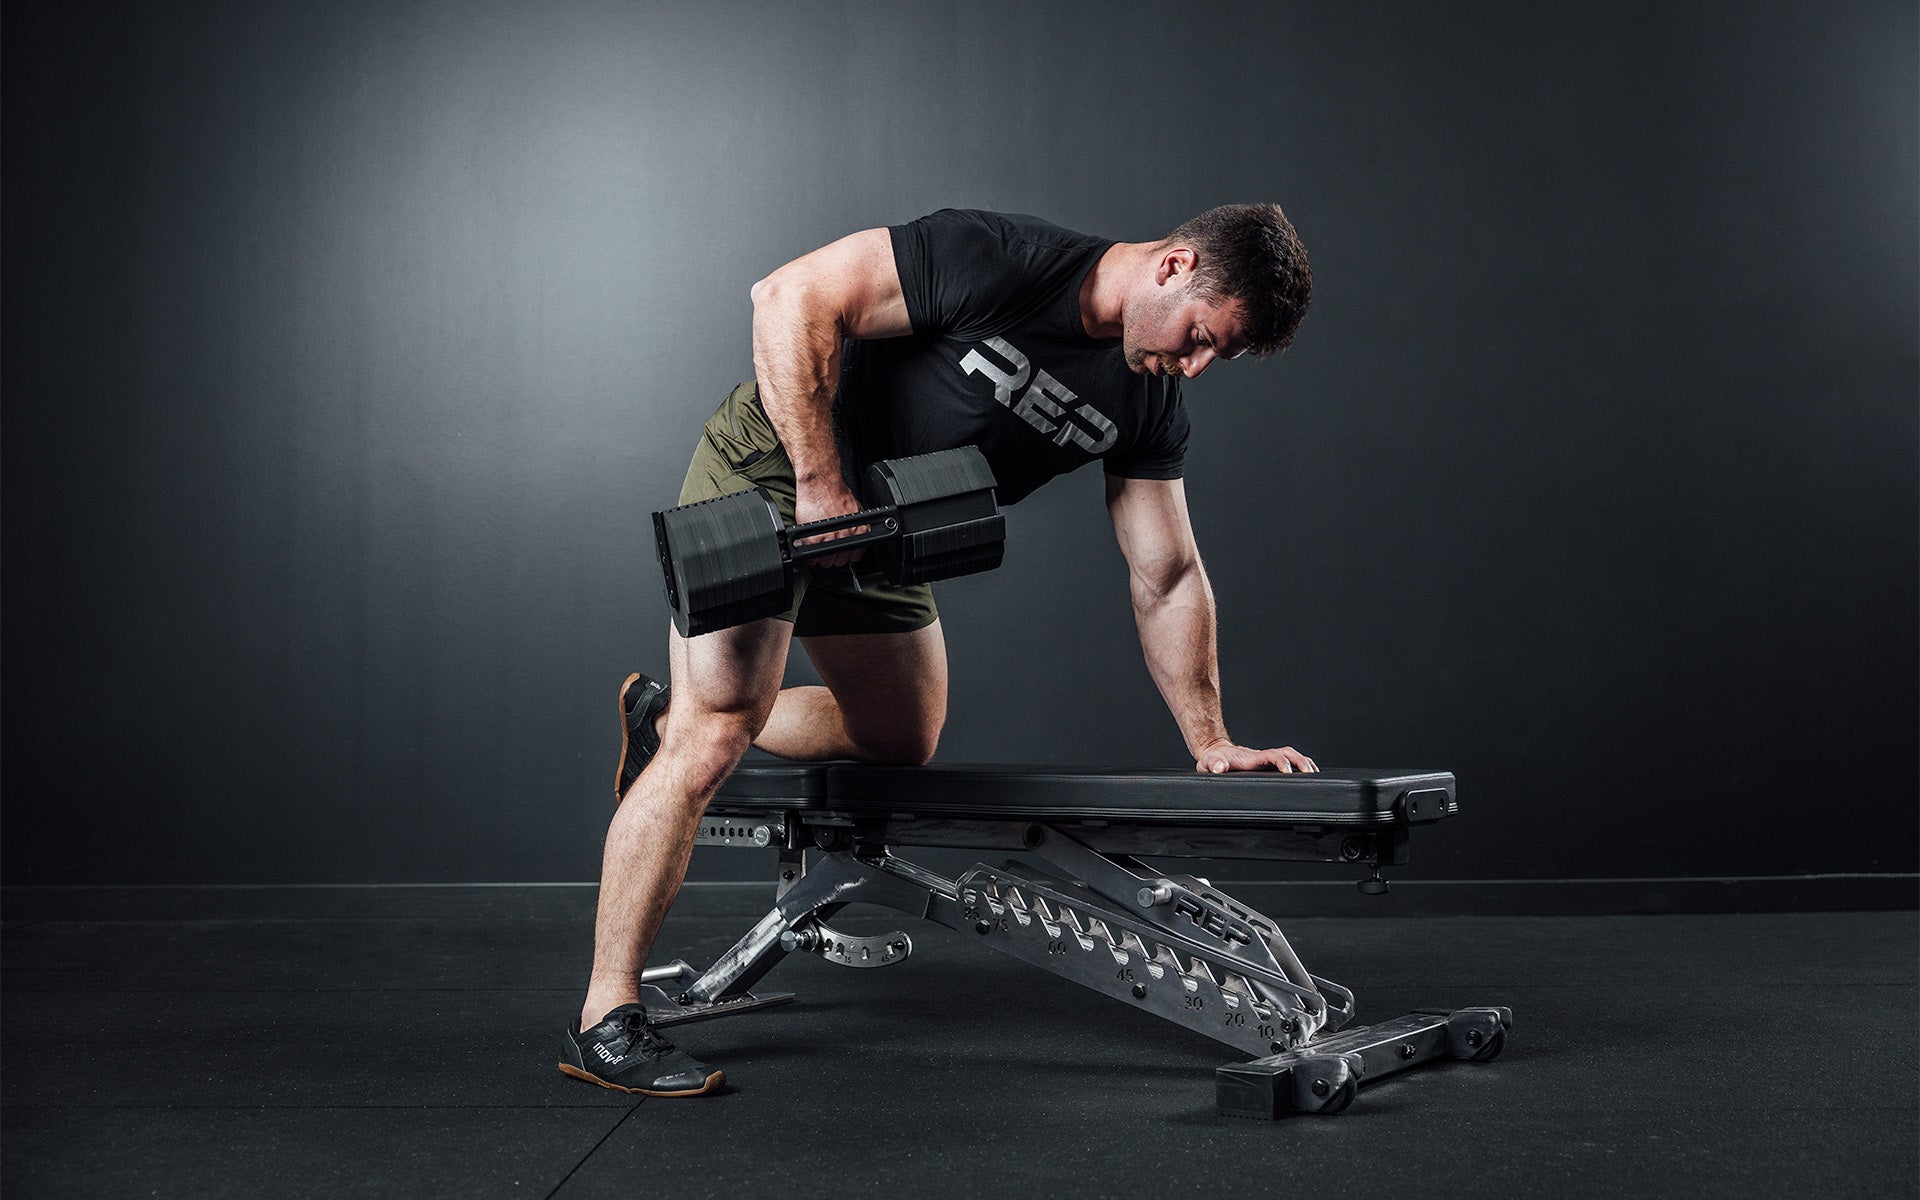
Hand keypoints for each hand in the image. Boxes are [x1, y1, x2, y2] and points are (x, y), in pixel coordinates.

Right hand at [793, 481, 868, 568]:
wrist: (821, 484)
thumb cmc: (836, 492)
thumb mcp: (856, 509)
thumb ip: (857, 525)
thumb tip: (856, 534)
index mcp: (859, 531)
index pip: (854, 556)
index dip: (845, 555)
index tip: (840, 553)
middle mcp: (846, 537)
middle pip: (839, 561)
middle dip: (832, 556)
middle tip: (826, 548)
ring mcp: (830, 539)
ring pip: (825, 561)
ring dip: (820, 557)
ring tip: (817, 547)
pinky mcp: (814, 539)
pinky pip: (811, 558)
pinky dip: (809, 556)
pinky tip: (808, 547)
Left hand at [1195, 739, 1317, 773]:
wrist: (1214, 755)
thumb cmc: (1213, 761)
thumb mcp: (1208, 764)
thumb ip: (1213, 765)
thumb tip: (1220, 768)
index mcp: (1252, 758)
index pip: (1272, 756)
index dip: (1281, 762)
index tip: (1288, 772)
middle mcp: (1262, 757)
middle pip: (1288, 753)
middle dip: (1302, 761)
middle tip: (1311, 774)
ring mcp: (1266, 761)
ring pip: (1291, 756)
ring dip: (1305, 763)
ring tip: (1316, 775)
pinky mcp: (1268, 765)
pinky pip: (1289, 762)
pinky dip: (1301, 766)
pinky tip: (1308, 775)